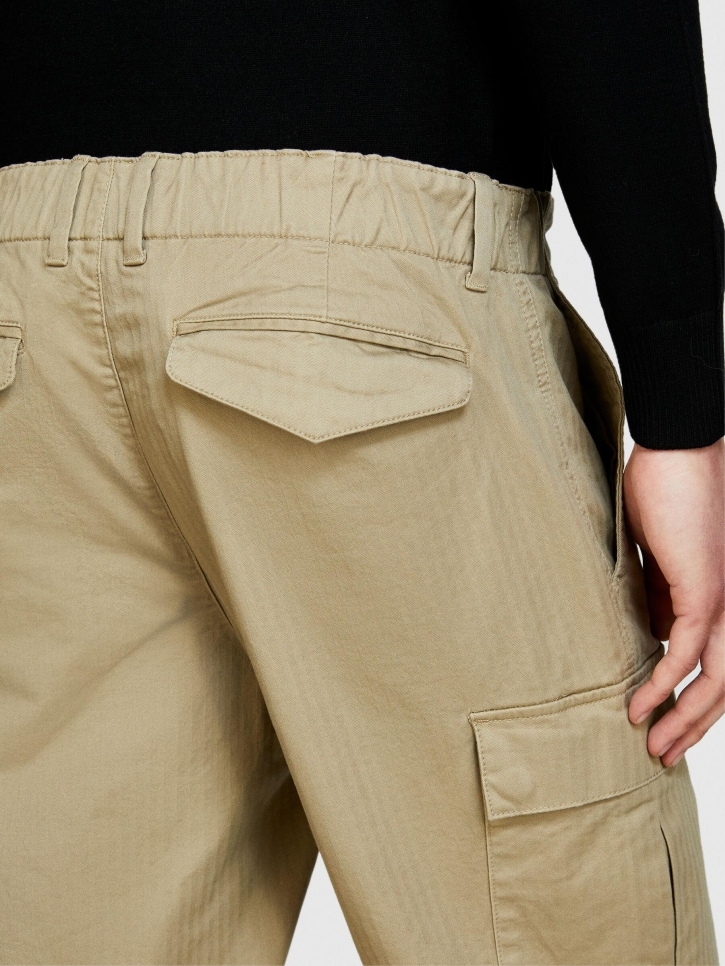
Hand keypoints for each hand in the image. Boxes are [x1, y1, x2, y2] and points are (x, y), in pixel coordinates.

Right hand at [625, 437, 723, 765]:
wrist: (676, 448)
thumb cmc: (663, 488)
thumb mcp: (655, 557)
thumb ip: (657, 594)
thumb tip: (650, 629)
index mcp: (718, 595)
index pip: (715, 662)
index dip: (693, 698)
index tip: (661, 720)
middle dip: (693, 724)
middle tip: (662, 753)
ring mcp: (724, 598)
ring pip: (719, 679)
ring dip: (686, 718)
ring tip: (654, 746)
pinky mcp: (706, 589)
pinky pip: (688, 652)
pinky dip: (664, 683)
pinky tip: (639, 704)